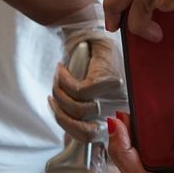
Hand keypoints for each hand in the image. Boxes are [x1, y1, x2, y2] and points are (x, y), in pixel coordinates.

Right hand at [48, 5, 124, 142]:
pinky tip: (61, 71)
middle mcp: (120, 107)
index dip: (73, 133)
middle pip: (86, 130)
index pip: (96, 138)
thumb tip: (68, 140)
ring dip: (60, 96)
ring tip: (57, 82)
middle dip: (62, 117)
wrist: (92, 32)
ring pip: (78, 110)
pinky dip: (63, 81)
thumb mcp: (89, 94)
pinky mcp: (106, 78)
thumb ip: (81, 117)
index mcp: (117, 115)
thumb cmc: (90, 63)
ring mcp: (115, 94)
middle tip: (53, 100)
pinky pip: (77, 91)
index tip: (61, 118)